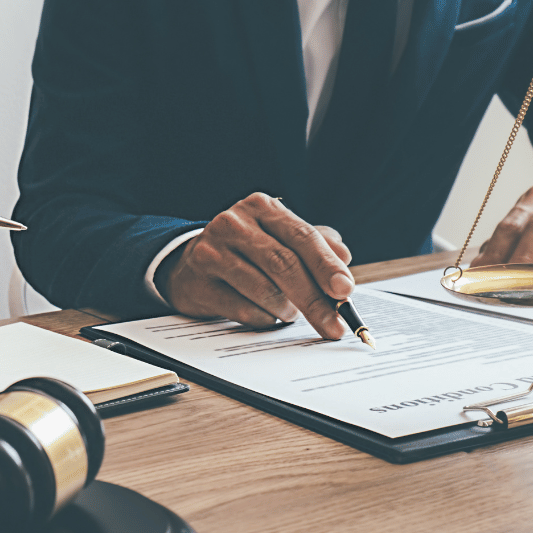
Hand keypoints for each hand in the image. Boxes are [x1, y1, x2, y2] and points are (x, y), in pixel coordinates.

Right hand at [156, 193, 353, 338]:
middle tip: (333, 325)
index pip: (302, 236)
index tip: (345, 291)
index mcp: (261, 207)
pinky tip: (266, 316)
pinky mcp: (198, 283)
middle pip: (284, 264)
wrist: (188, 265)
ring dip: (286, 310)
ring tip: (290, 312)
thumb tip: (343, 259)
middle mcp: (234, 224)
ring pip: (264, 290)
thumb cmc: (244, 252)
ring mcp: (211, 253)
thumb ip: (314, 244)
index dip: (326, 265)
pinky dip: (263, 319)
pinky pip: (242, 310)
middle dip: (314, 299)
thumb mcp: (278, 237)